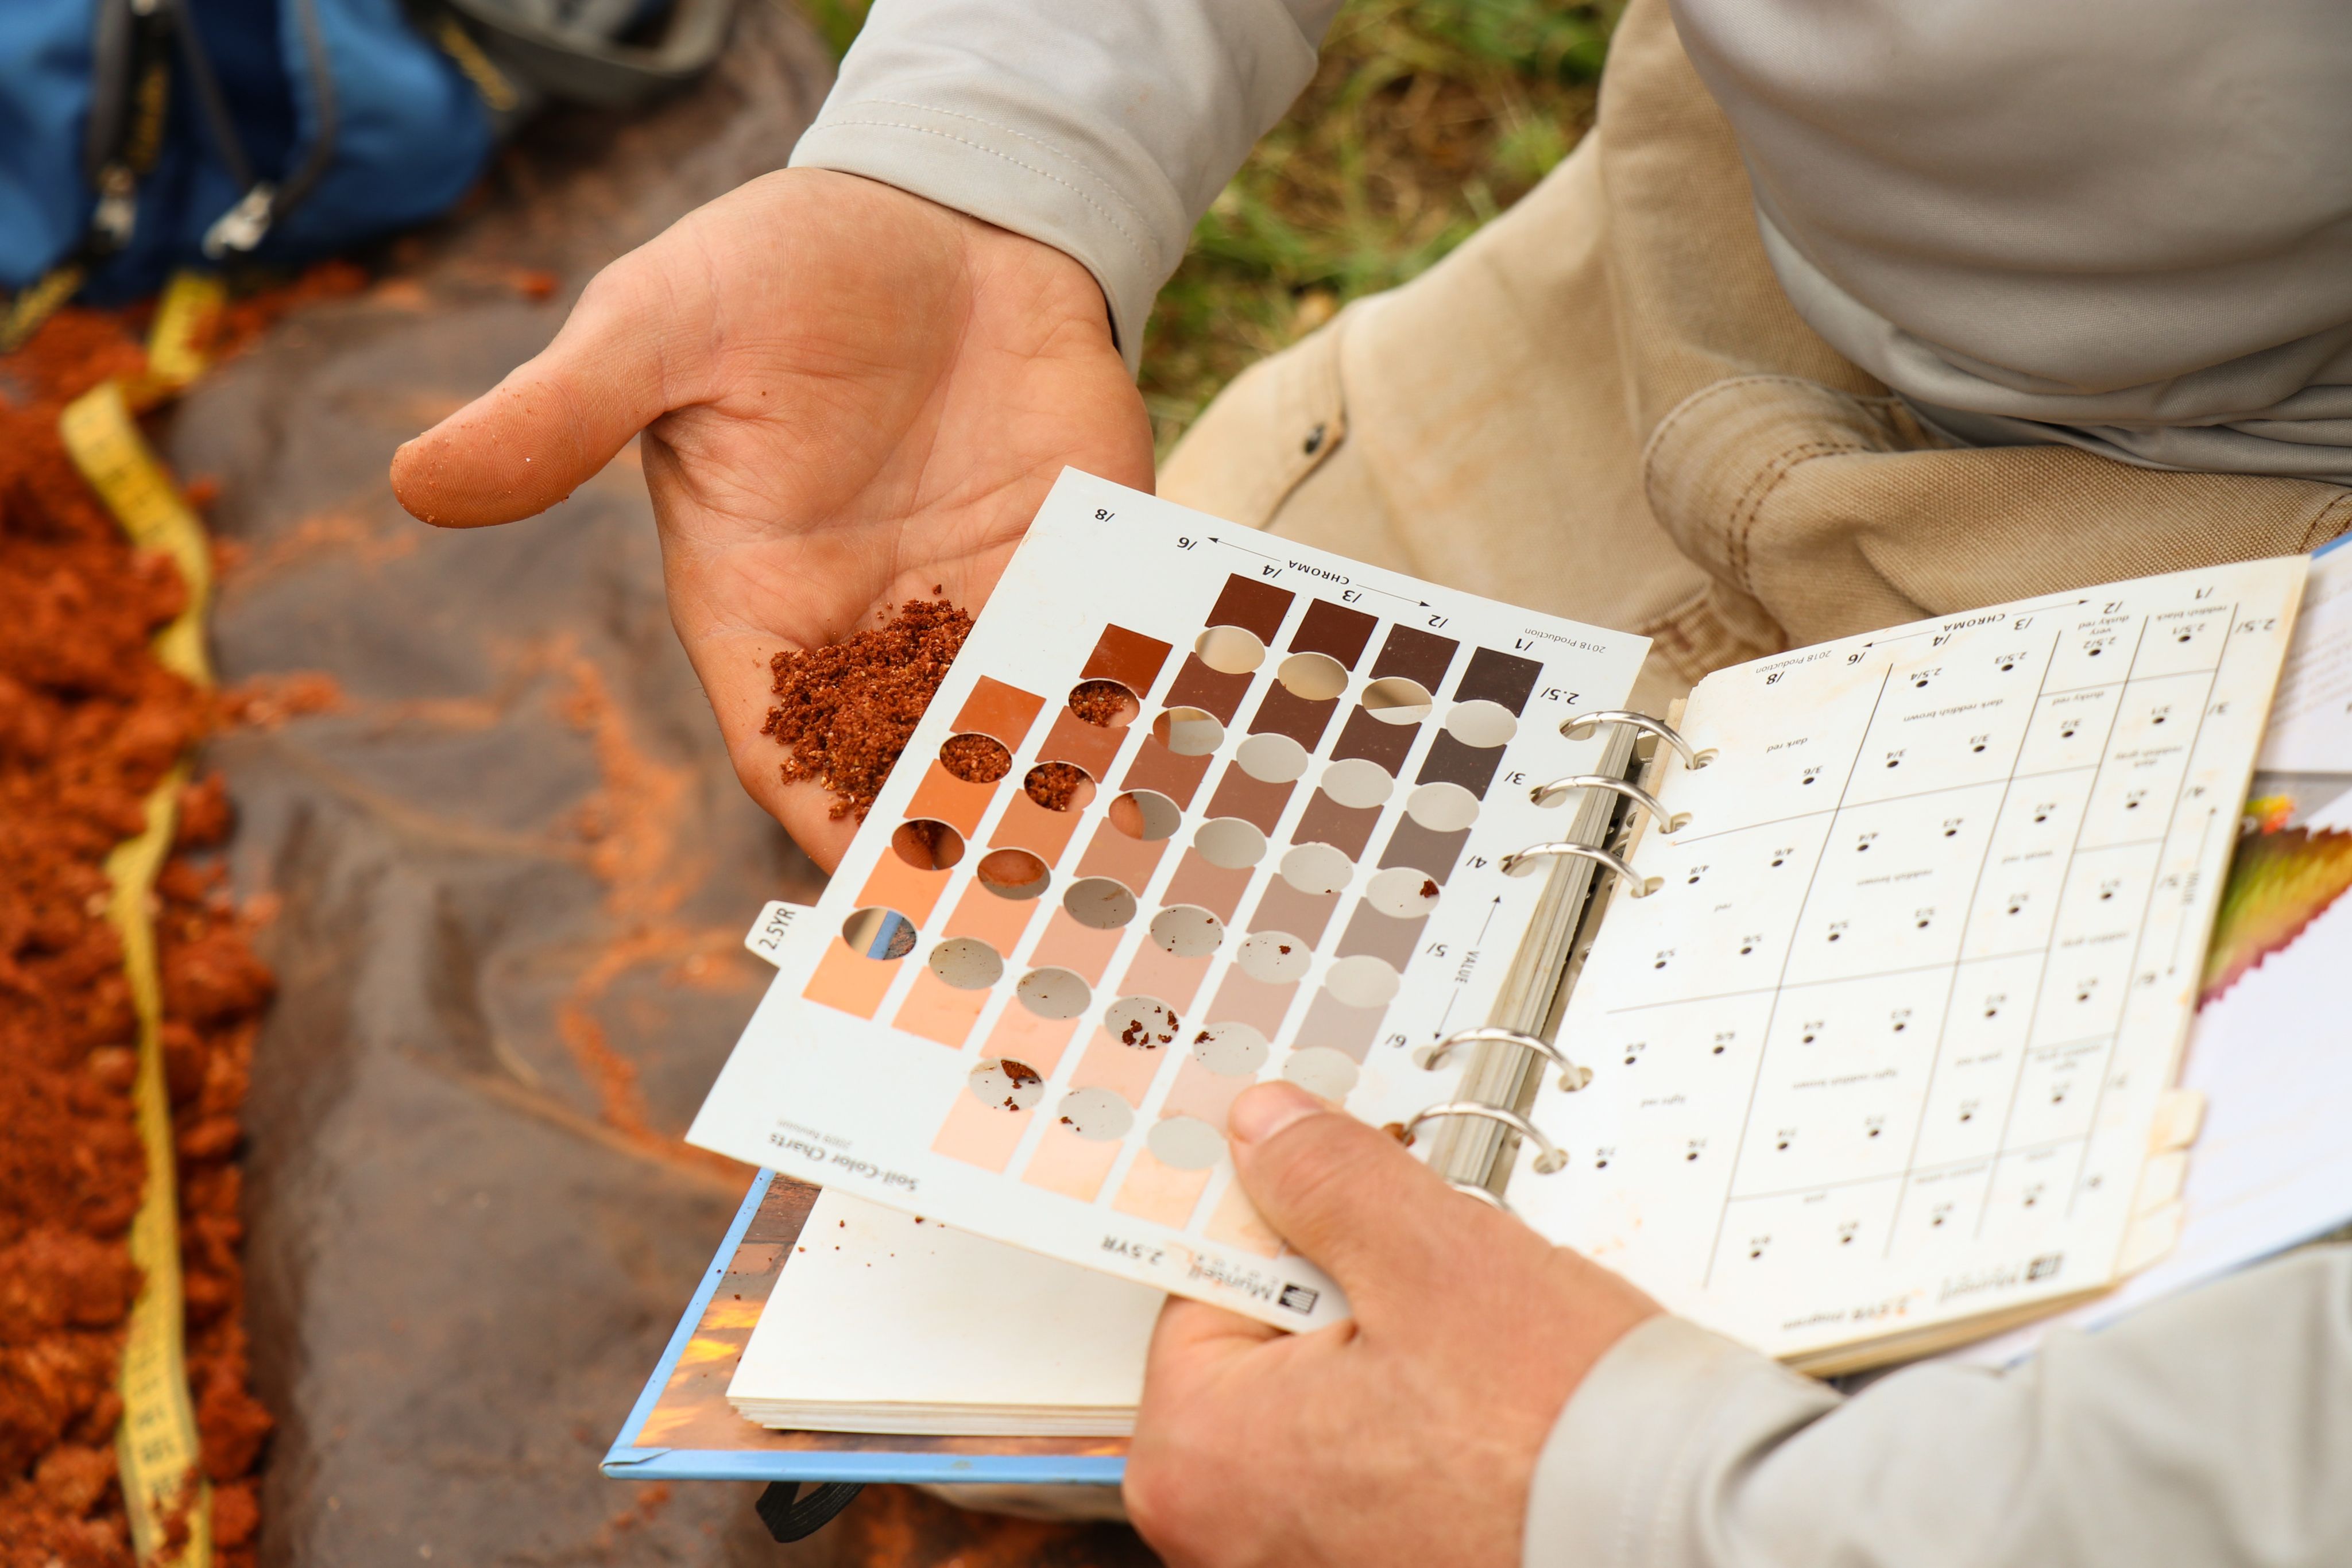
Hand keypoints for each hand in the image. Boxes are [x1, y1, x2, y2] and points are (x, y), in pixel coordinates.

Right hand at [389, 169, 1153, 869]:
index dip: (833, 829)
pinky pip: (1099, 669)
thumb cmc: (778, 267)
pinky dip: (1129, 725)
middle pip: (911, 773)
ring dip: (1055, 808)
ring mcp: (979, 606)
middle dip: (958, 848)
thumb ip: (565, 415)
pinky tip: (1175, 779)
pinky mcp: (1073, 568)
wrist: (938, 211)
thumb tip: (416, 482)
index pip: (790, 753)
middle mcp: (873, 630)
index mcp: (760, 607)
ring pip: (1014, 743)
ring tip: (1112, 880)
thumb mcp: (662, 327)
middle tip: (1023, 922)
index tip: (882, 904)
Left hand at [1126, 1082, 1661, 1567]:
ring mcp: (1302, 1565)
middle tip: (1433, 1273)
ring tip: (1478, 1345)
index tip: (1334, 1175)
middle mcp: (1226, 1534)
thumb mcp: (1430, 1258)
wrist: (1682, 1541)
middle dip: (1348, 1287)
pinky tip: (1491, 1402)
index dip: (1286, 1211)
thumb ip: (1326, 1179)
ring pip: (1331, 1399)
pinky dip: (1424, 1419)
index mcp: (1196, 1459)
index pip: (1206, 1279)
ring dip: (1396, 1347)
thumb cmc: (1556, 1438)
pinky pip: (1377, 1461)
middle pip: (1266, 1344)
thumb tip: (1265, 1130)